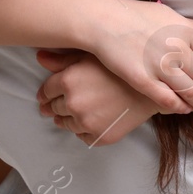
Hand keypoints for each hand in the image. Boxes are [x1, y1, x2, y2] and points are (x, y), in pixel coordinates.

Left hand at [37, 49, 160, 145]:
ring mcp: (86, 122)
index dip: (46, 93)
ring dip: (68, 118)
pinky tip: (94, 118)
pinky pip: (82, 136)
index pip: (45, 92)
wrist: (153, 87)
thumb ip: (62, 60)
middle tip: (65, 102)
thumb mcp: (91, 56)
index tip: (49, 95)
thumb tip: (39, 57)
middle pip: (53, 109)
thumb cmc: (122, 67)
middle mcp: (73, 103)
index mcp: (68, 81)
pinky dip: (84, 129)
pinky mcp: (99, 136)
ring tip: (80, 110)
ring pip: (65, 124)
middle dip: (56, 105)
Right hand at [88, 0, 192, 114]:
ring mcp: (160, 64)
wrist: (104, 21)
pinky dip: (178, 107)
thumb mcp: (170, 15)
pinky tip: (182, 110)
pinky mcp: (142, 79)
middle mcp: (177, 48)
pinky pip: (167, 99)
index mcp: (186, 31)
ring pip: (189, 91)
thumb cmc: (137, 16)